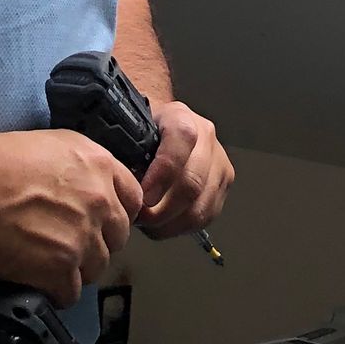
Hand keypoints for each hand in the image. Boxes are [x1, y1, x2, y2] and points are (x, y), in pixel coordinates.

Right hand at [0, 127, 141, 303]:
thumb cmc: (5, 158)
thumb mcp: (59, 145)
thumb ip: (87, 168)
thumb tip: (96, 189)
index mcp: (103, 167)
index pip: (133, 200)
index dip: (116, 213)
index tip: (101, 221)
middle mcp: (101, 203)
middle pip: (118, 238)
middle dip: (98, 242)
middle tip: (72, 244)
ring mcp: (83, 238)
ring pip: (97, 268)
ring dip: (78, 269)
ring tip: (52, 264)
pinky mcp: (60, 269)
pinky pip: (71, 293)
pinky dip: (58, 292)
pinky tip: (42, 283)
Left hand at [139, 102, 233, 239]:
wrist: (165, 127)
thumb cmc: (144, 133)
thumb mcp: (131, 131)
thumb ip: (126, 153)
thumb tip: (119, 186)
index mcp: (181, 116)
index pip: (181, 141)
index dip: (162, 174)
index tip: (143, 197)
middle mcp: (206, 136)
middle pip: (192, 182)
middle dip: (162, 210)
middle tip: (139, 219)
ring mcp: (219, 160)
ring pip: (200, 206)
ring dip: (171, 224)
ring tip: (149, 225)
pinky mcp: (225, 183)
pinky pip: (206, 216)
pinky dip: (182, 227)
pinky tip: (164, 224)